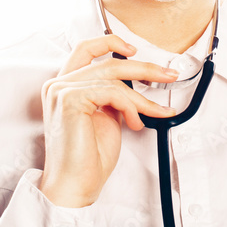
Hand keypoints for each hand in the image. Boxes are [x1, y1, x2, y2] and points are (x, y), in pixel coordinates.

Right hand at [39, 35, 178, 206]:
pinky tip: (135, 123)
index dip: (110, 42)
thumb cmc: (88, 158)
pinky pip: (112, 92)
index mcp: (63, 86)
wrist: (75, 184)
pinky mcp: (69, 100)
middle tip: (168, 74)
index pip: (84, 50)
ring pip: (114, 78)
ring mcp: (61, 91)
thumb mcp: (106, 117)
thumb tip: (136, 84)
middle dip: (144, 67)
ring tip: (157, 113)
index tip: (134, 50)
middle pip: (107, 61)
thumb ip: (112, 96)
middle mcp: (58, 85)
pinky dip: (131, 107)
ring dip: (143, 98)